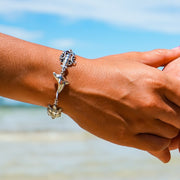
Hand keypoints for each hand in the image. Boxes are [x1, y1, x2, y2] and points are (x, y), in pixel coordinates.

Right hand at [63, 48, 179, 162]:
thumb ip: (158, 56)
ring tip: (157, 126)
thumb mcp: (130, 59)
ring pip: (171, 134)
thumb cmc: (102, 70)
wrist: (76, 85)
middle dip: (176, 118)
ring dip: (168, 131)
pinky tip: (155, 141)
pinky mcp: (126, 137)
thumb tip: (178, 51)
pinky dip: (160, 147)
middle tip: (165, 115)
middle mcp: (151, 103)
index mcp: (156, 81)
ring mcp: (139, 122)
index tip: (175, 104)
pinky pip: (157, 147)